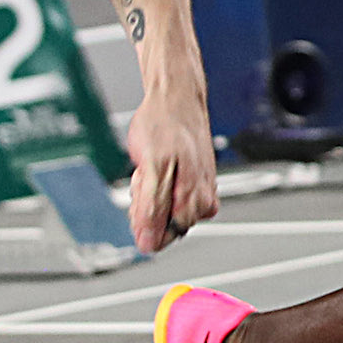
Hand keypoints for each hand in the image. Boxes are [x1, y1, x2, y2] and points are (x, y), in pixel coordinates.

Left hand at [119, 91, 218, 253]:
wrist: (176, 99)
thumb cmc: (165, 125)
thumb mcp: (150, 169)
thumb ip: (151, 209)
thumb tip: (147, 243)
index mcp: (195, 203)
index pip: (160, 239)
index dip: (142, 220)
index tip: (139, 197)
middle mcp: (203, 203)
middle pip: (161, 226)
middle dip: (146, 205)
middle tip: (146, 176)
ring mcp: (200, 194)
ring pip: (163, 211)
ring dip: (150, 194)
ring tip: (152, 167)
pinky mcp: (195, 185)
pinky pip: (167, 198)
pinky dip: (156, 185)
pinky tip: (157, 166)